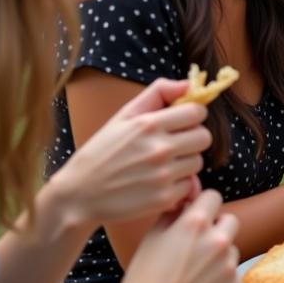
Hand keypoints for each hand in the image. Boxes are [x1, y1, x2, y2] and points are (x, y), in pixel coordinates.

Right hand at [50, 78, 211, 231]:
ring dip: (185, 162)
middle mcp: (159, 148)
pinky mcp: (164, 198)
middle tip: (173, 144)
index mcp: (148, 124)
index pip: (197, 112)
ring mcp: (163, 175)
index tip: (182, 122)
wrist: (79, 195)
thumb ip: (158, 93)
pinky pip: (189, 185)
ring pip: (198, 161)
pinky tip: (158, 183)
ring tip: (162, 164)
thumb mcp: (123, 116)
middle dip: (192, 139)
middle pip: (204, 137)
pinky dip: (178, 185)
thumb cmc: (102, 152)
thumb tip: (188, 84)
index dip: (192, 116)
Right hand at [116, 189, 238, 282]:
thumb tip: (184, 204)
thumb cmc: (144, 280)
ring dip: (219, 253)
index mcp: (195, 223)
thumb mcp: (151, 239)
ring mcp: (228, 263)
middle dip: (217, 226)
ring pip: (231, 247)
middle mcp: (217, 239)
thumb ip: (172, 216)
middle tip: (200, 241)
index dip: (204, 204)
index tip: (198, 213)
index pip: (213, 196)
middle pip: (230, 220)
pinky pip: (232, 272)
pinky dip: (221, 276)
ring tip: (195, 271)